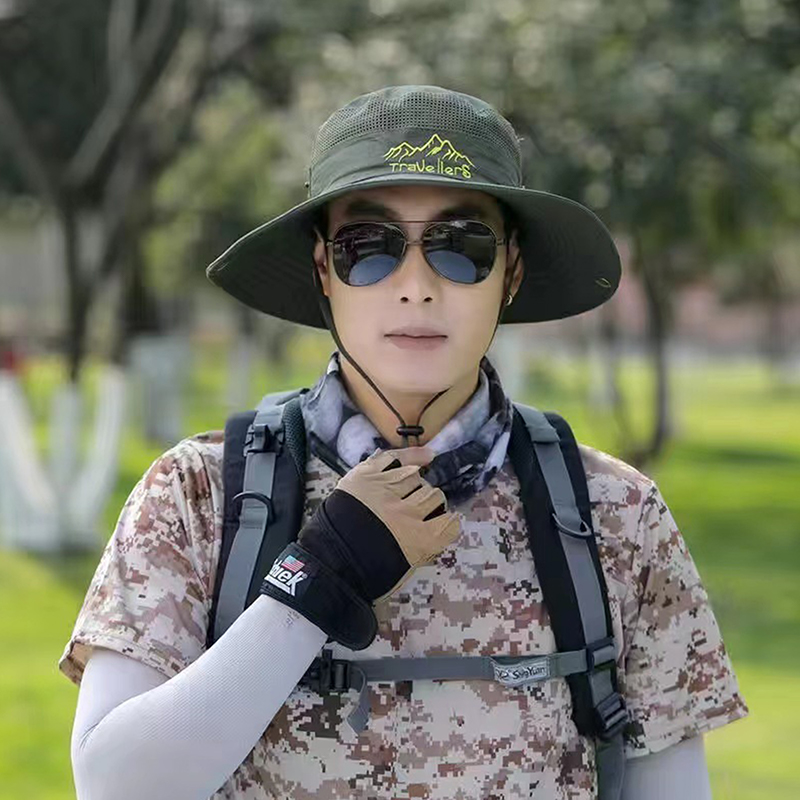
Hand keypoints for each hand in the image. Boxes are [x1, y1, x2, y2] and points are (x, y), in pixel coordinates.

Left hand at [259, 446, 460, 648]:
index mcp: (420, 539)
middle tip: (419, 509)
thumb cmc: (366, 575)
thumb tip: (434, 533)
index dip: (447, 522)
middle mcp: (407, 512)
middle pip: (433, 496)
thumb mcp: (403, 570)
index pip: (450, 523)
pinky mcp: (366, 476)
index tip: (443, 523)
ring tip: (409, 490)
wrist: (328, 563)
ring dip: (416, 483)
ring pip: (415, 476)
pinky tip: (425, 457)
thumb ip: (423, 550)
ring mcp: (385, 491)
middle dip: (430, 502)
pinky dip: (412, 455)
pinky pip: (394, 458)